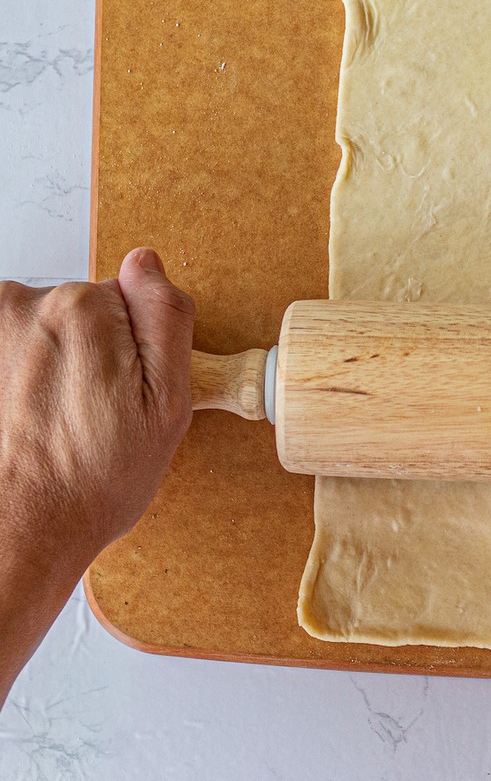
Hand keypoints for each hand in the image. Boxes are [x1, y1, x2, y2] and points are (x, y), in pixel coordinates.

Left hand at [0, 248, 194, 577]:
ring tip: (51, 422)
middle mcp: (20, 308)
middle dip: (86, 354)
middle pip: (74, 313)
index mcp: (83, 310)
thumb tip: (146, 264)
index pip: (123, 299)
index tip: (124, 389)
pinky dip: (16, 381)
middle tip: (91, 412)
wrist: (18, 533)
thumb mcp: (168, 403)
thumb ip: (165, 318)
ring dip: (45, 369)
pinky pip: (6, 352)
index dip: (132, 346)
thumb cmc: (92, 480)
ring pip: (34, 334)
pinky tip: (22, 419)